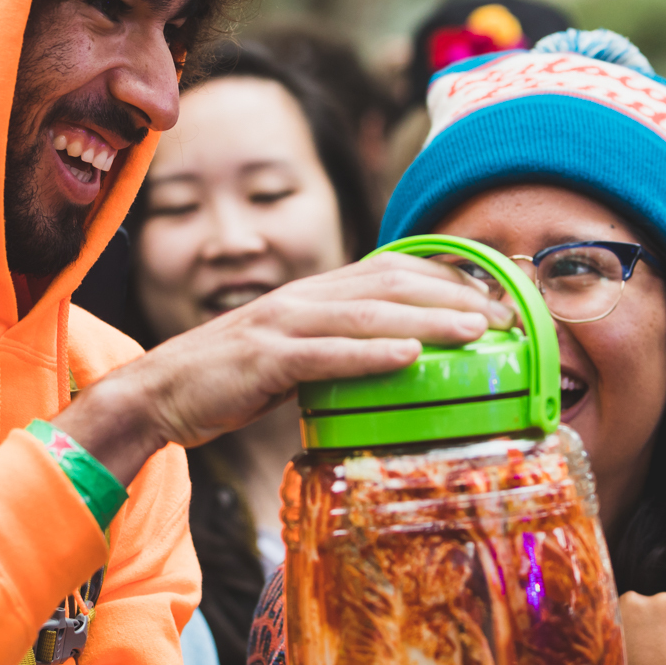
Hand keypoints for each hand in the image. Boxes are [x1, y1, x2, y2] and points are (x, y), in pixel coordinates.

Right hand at [55, 254, 514, 482]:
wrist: (158, 393)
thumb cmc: (232, 379)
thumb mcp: (296, 354)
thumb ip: (341, 346)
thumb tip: (398, 358)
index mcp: (316, 293)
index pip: (393, 271)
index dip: (448, 278)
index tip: (498, 295)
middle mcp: (304, 297)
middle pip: (391, 284)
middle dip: (454, 296)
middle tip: (507, 315)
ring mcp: (282, 325)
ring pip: (366, 314)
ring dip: (427, 319)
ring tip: (476, 330)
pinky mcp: (263, 360)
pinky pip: (325, 355)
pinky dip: (370, 354)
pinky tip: (409, 357)